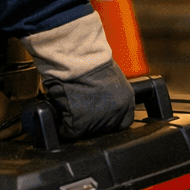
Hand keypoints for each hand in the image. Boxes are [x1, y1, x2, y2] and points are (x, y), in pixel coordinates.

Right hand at [22, 12, 134, 139]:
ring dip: (77, 121)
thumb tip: (103, 100)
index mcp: (126, 103)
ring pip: (85, 131)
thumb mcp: (113, 77)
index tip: (100, 112)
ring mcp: (98, 122)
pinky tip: (62, 109)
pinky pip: (68, 131)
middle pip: (103, 128)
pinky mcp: (78, 125)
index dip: (110, 118)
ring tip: (71, 103)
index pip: (122, 122)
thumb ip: (112, 94)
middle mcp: (115, 115)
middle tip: (82, 105)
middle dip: (93, 119)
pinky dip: (62, 123)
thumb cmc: (91, 60)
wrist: (78, 57)